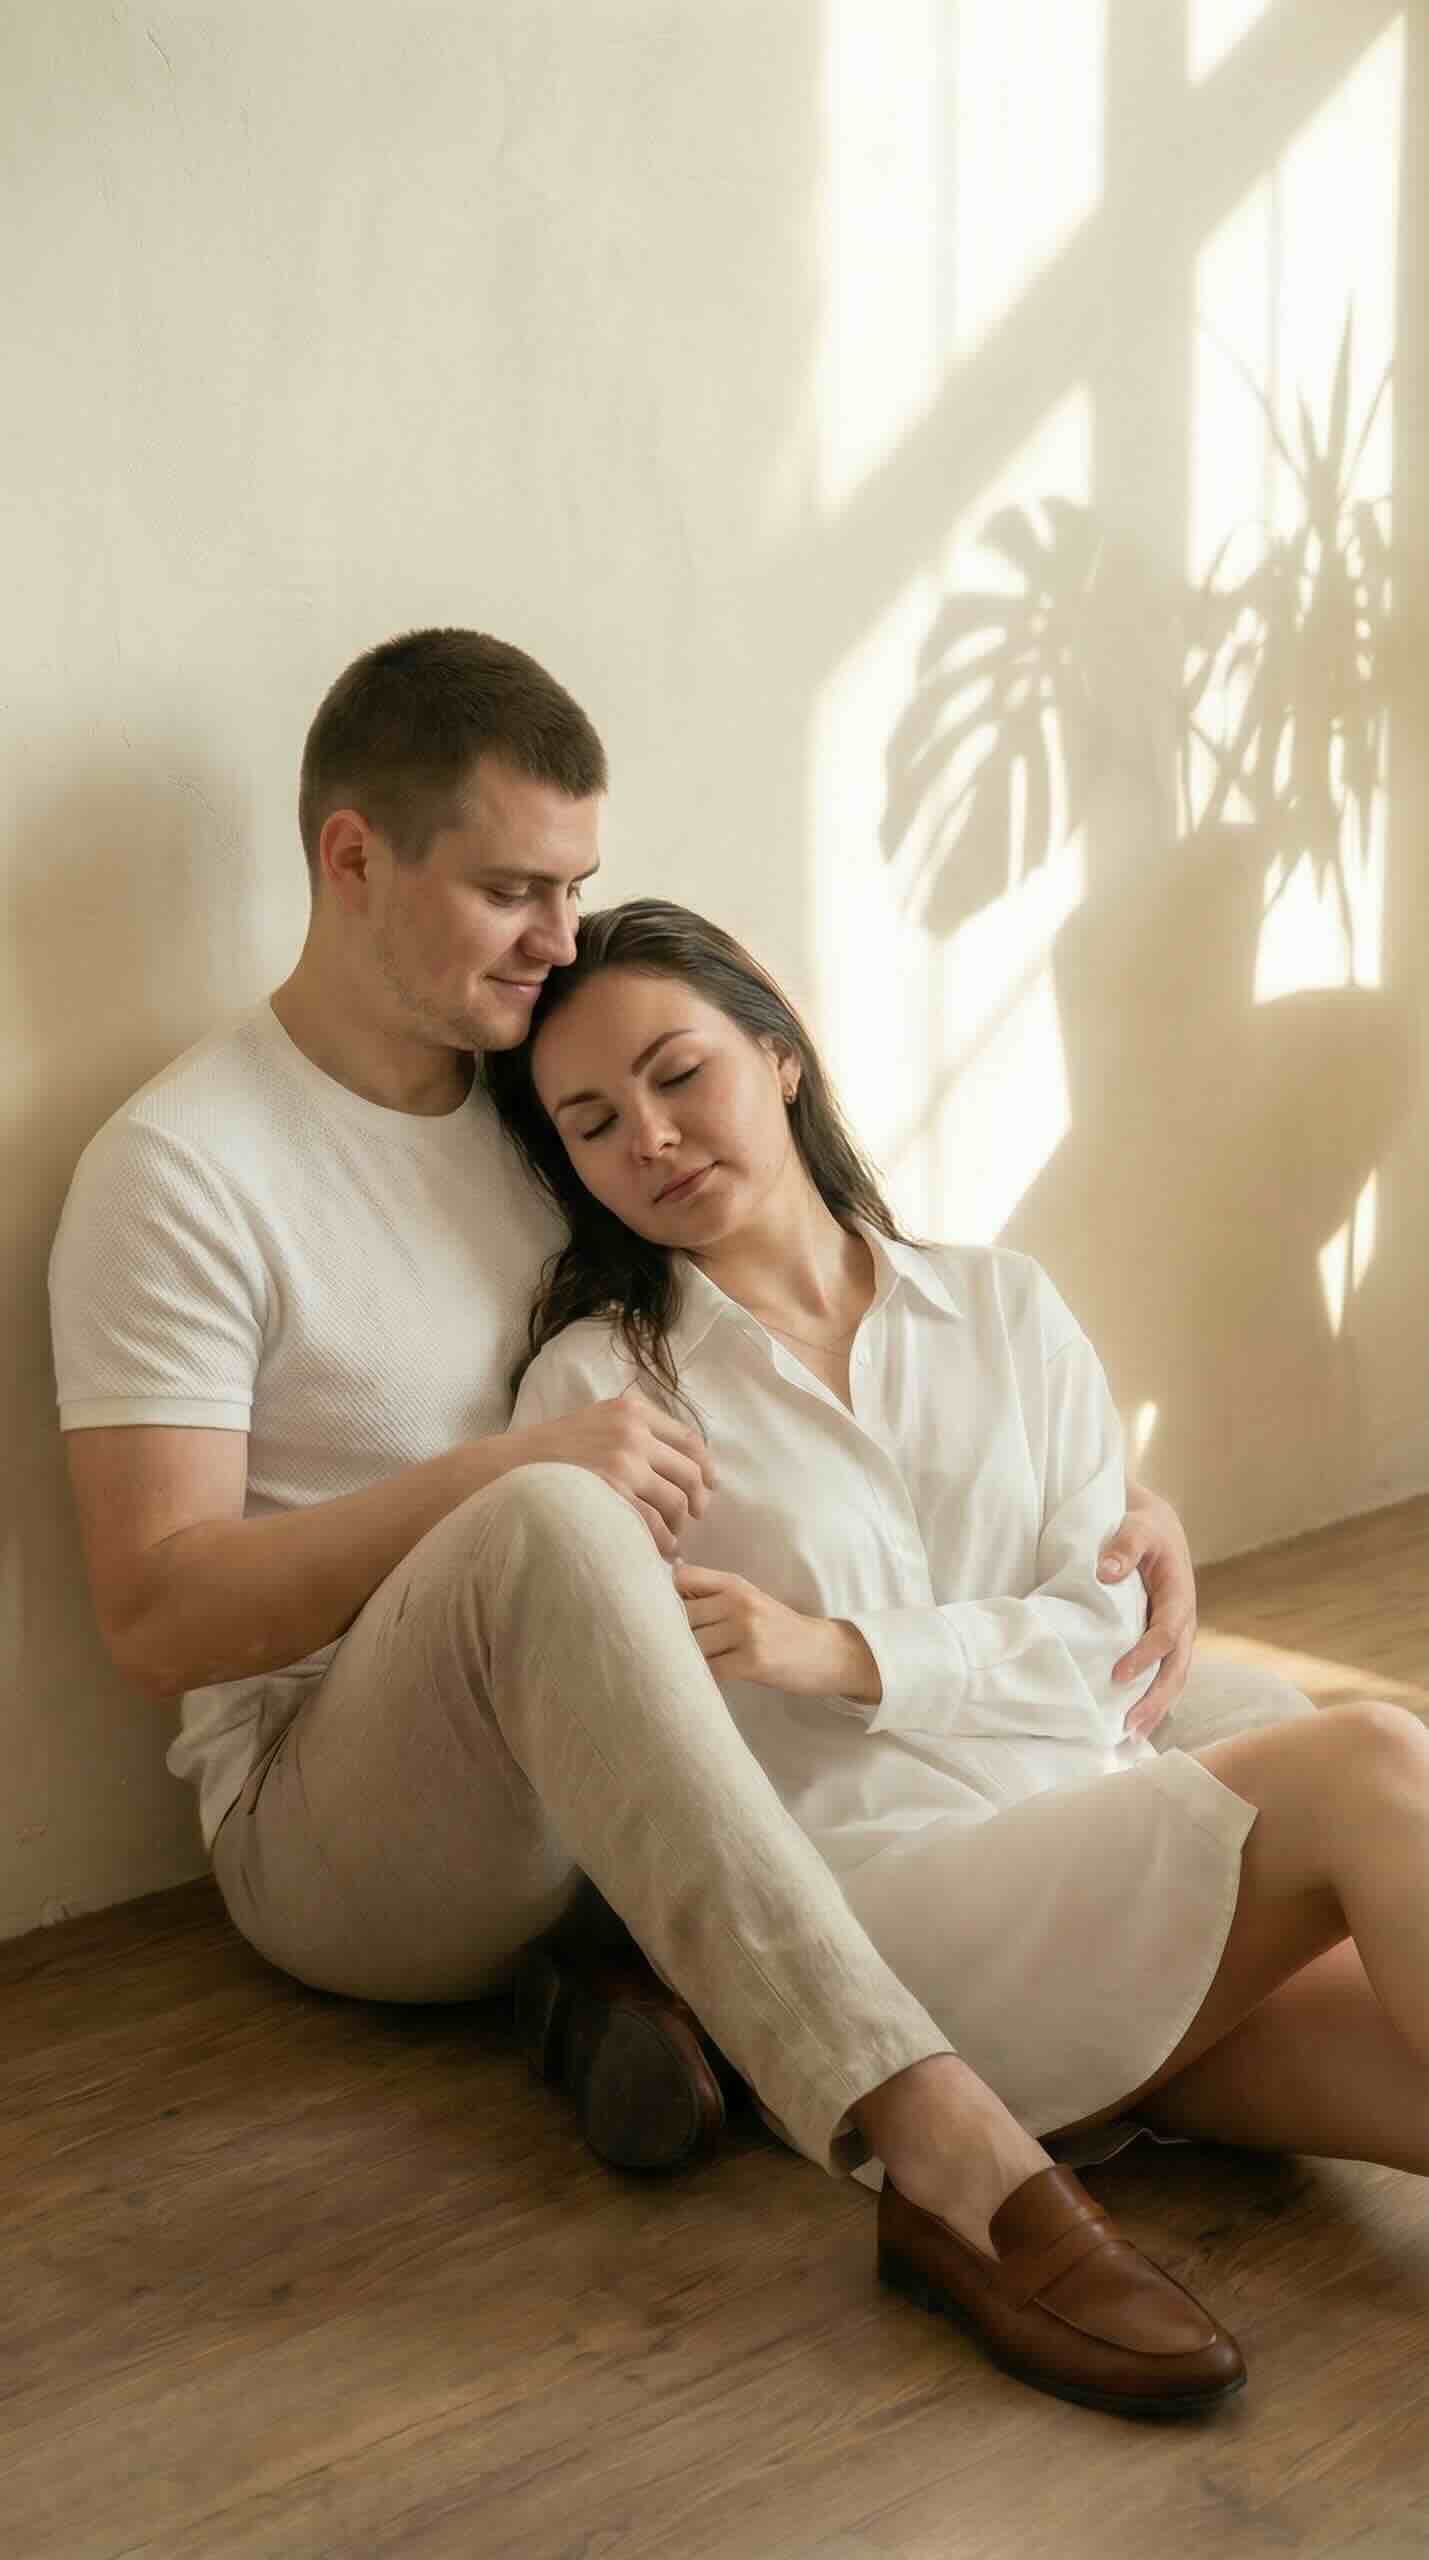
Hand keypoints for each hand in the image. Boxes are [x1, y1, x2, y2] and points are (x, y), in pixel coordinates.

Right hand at [508, 1390, 713, 1557]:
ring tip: (670, 1538)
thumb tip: (678, 1463)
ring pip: (676, 1502)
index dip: (705, 1467)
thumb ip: (631, 1431)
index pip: (689, 1439)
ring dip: (678, 1525)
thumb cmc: (548, 1454)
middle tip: (693, 1517)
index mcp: (631, 1411)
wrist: (503, 1469)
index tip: (708, 1485)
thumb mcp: (592, 1422)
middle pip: (690, 1472)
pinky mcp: (612, 1494)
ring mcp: (623, 1463)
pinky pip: (654, 1525)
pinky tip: (655, 1549)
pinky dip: (661, 1541)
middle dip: (697, 1500)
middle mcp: (632, 1432)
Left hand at [674, 1566, 880, 1702]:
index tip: (655, 1612)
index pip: (682, 1578)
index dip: (661, 1594)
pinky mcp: (753, 1661)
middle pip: (681, 1614)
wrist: (824, 1652)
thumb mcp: (748, 1601)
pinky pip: (710, 1669)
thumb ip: (711, 1597)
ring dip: (684, 1658)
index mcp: (734, 1584)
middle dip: (669, 1633)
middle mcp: (739, 1602)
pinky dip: (702, 1676)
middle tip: (663, 1648)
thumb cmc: (777, 1629)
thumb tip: (658, 1602)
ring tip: (683, 1666)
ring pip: (692, 1644)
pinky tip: (703, 1680)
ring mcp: (747, 1631)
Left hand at [1098, 1480, 1195, 1737]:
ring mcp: (1177, 1634)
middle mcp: (1184, 1621)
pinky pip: (1163, 1674)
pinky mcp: (1165, 1641)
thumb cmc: (1143, 1527)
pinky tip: (1132, 1722)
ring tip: (1130, 1736)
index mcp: (1179, 1596)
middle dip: (1155, 1700)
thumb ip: (1124, 1546)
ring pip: (1173, 1678)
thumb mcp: (1136, 1526)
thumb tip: (1106, 1572)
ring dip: (1155, 1708)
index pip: (1166, 1634)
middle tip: (1127, 1727)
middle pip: (1176, 1669)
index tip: (1117, 1674)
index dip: (1145, 1656)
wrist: (1156, 1527)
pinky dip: (1152, 1699)